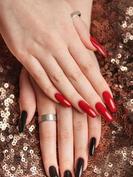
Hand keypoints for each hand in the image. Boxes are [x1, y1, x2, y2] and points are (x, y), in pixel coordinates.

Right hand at [0, 0, 115, 120]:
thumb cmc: (43, 5)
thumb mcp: (68, 13)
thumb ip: (83, 34)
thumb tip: (99, 52)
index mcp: (69, 34)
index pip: (88, 65)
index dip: (99, 83)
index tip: (108, 97)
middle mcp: (56, 44)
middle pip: (77, 76)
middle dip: (90, 95)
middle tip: (101, 111)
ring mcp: (39, 51)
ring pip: (60, 79)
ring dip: (74, 97)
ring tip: (86, 110)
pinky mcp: (24, 55)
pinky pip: (39, 77)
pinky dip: (50, 90)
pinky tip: (61, 101)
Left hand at [19, 68, 100, 176]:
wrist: (60, 35)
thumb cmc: (41, 58)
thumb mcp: (25, 75)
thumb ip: (26, 99)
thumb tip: (23, 124)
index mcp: (44, 98)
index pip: (46, 133)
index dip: (49, 153)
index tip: (52, 172)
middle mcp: (62, 99)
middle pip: (64, 135)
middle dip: (67, 158)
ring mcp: (78, 95)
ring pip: (80, 128)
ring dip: (81, 149)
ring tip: (82, 167)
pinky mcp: (90, 90)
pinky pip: (94, 112)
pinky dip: (96, 129)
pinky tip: (95, 144)